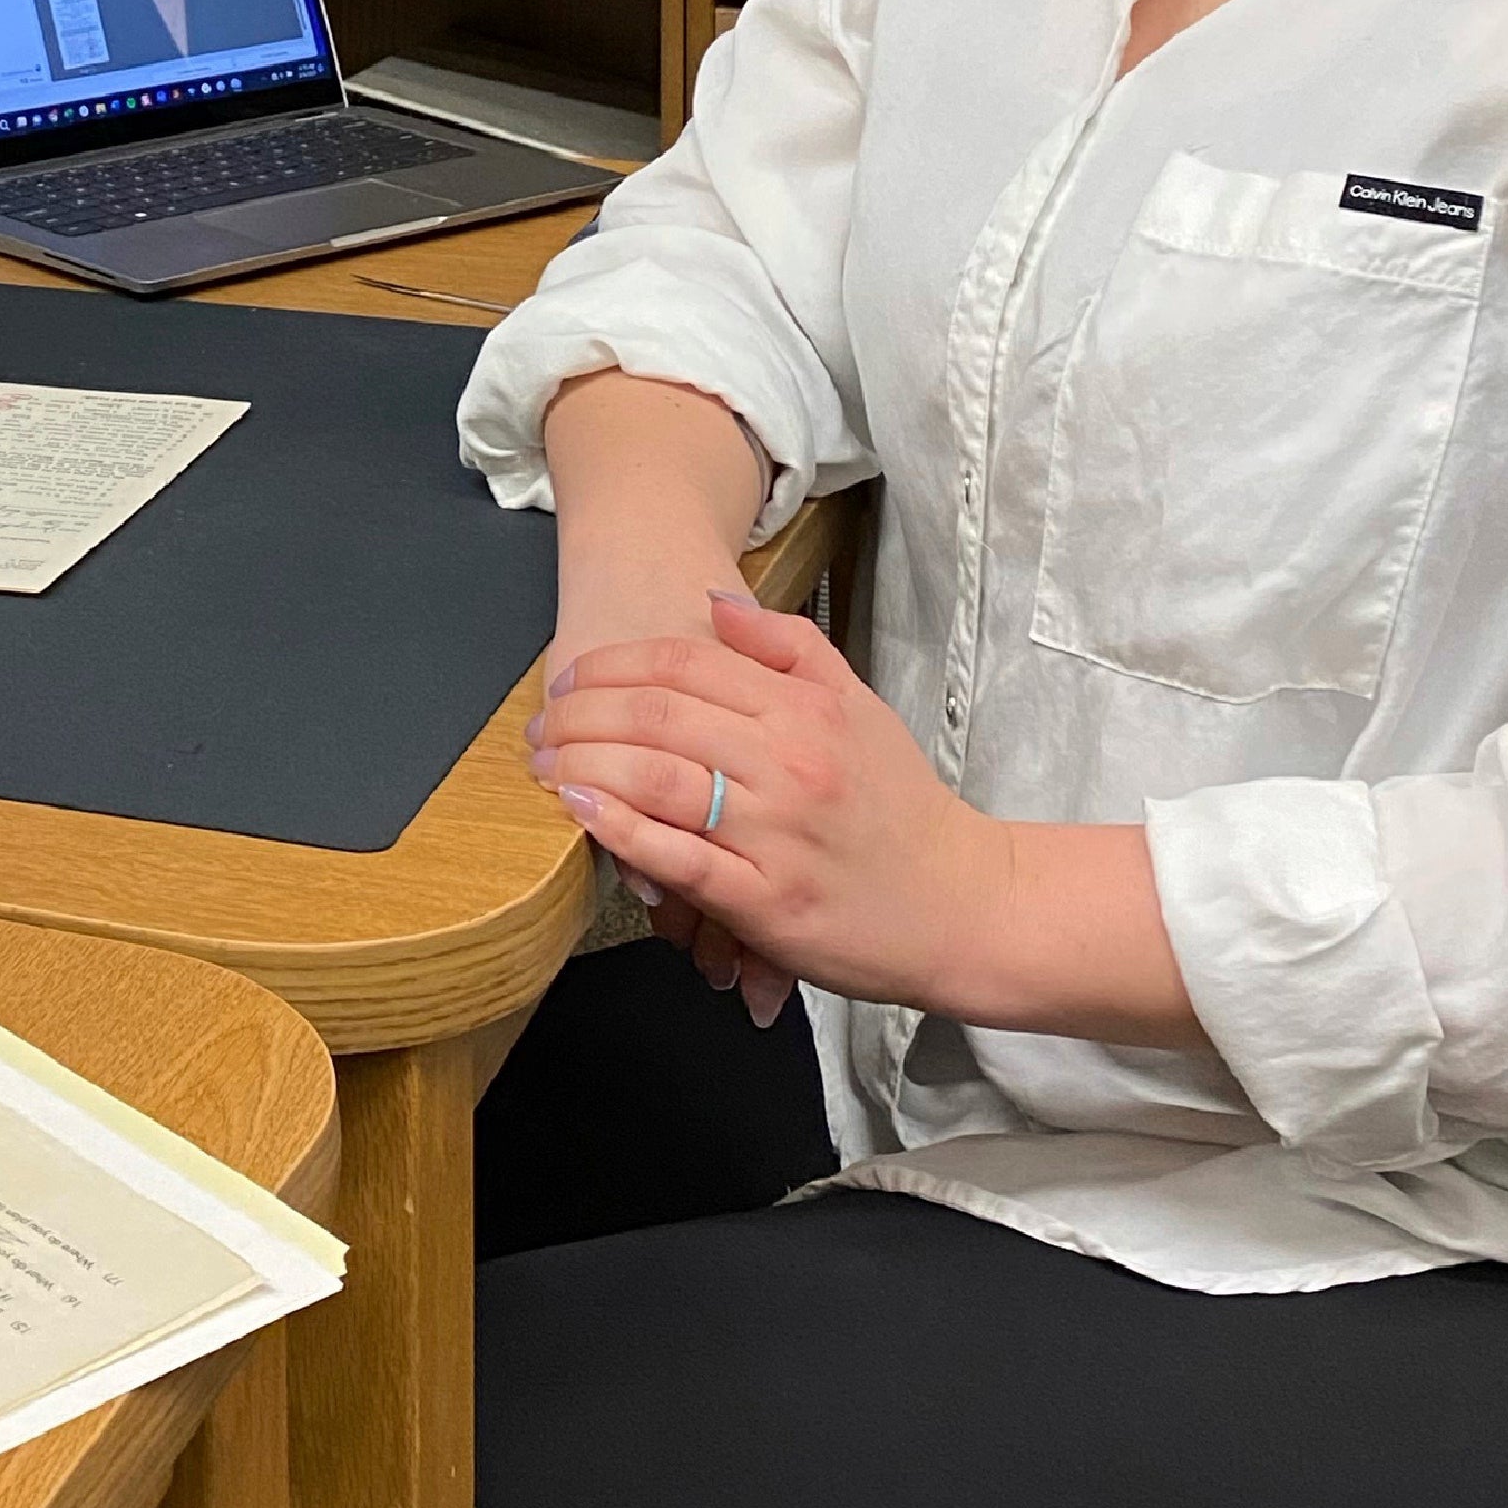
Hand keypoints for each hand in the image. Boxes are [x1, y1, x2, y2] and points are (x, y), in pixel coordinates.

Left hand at [530, 592, 1013, 1024]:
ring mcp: (774, 834)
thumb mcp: (858, 706)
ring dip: (583, 764)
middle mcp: (787, 763)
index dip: (614, 665)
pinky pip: (678, 858)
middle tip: (542, 724)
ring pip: (657, 779)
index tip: (572, 679)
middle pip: (656, 715)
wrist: (965, 905)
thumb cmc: (901, 808)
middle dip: (581, 714)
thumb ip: (788, 648)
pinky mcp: (766, 902)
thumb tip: (715, 602)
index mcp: (804, 710)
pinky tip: (581, 812)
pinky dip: (620, 830)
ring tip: (544, 763)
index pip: (685, 664)